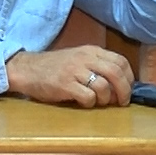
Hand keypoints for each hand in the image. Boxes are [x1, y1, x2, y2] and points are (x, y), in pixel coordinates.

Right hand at [5, 46, 134, 107]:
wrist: (27, 69)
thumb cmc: (54, 67)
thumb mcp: (78, 58)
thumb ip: (97, 65)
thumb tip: (119, 82)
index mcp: (91, 51)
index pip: (120, 61)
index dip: (129, 77)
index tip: (127, 88)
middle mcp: (85, 58)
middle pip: (116, 73)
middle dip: (124, 91)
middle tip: (122, 102)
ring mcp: (75, 71)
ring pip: (103, 86)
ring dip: (105, 99)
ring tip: (98, 102)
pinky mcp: (65, 85)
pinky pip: (88, 96)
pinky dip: (90, 103)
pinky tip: (83, 102)